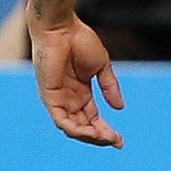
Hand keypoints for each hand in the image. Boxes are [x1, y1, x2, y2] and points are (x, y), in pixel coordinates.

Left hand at [29, 15, 125, 147]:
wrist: (62, 29)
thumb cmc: (80, 41)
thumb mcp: (102, 66)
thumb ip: (109, 87)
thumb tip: (120, 108)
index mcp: (80, 92)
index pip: (92, 117)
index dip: (105, 129)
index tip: (120, 140)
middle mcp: (68, 99)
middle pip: (84, 125)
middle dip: (100, 136)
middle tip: (116, 142)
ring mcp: (58, 99)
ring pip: (72, 126)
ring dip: (89, 135)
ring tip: (105, 138)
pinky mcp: (49, 96)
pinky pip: (60, 119)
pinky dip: (74, 128)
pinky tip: (88, 132)